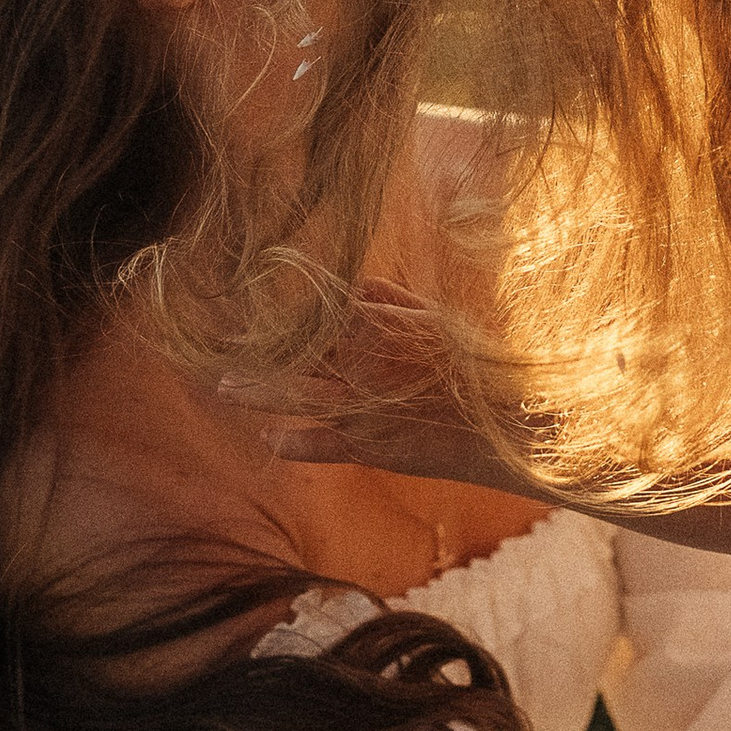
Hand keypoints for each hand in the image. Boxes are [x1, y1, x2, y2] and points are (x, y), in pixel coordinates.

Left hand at [224, 286, 521, 487]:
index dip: (285, 302)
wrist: (509, 425)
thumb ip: (395, 302)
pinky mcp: (371, 447)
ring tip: (225, 385)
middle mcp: (365, 363)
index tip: (251, 294)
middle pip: (296, 350)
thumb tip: (358, 284)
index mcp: (382, 325)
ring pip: (296, 394)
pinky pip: (318, 444)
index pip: (319, 306)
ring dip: (257, 390)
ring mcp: (364, 406)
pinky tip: (268, 437)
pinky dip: (290, 441)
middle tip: (221, 340)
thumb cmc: (477, 367)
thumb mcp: (439, 322)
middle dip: (259, 344)